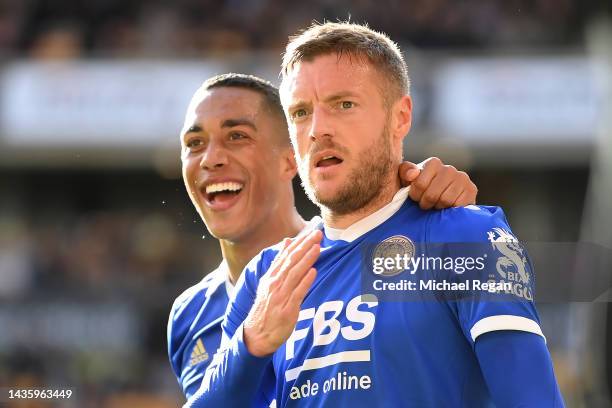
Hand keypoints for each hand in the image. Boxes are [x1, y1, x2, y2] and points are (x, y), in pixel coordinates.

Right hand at [243, 229, 321, 356]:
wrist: (256, 335)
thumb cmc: (266, 308)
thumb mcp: (269, 283)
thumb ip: (280, 263)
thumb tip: (287, 241)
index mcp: (271, 276)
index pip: (286, 255)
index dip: (299, 242)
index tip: (310, 231)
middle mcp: (274, 283)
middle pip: (291, 261)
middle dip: (305, 246)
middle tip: (317, 233)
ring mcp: (280, 296)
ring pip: (294, 274)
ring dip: (306, 259)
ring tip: (317, 247)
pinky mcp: (286, 309)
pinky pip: (297, 293)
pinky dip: (305, 281)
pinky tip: (313, 272)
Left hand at [399, 157, 477, 209]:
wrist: (440, 199)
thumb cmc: (421, 189)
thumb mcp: (407, 180)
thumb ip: (405, 172)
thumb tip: (413, 174)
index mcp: (433, 163)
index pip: (420, 184)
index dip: (415, 195)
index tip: (415, 198)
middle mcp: (449, 168)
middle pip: (432, 194)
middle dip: (426, 203)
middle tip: (426, 204)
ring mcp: (462, 178)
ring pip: (445, 200)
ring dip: (438, 207)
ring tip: (436, 205)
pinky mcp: (472, 189)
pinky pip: (458, 205)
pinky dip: (451, 210)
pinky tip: (448, 207)